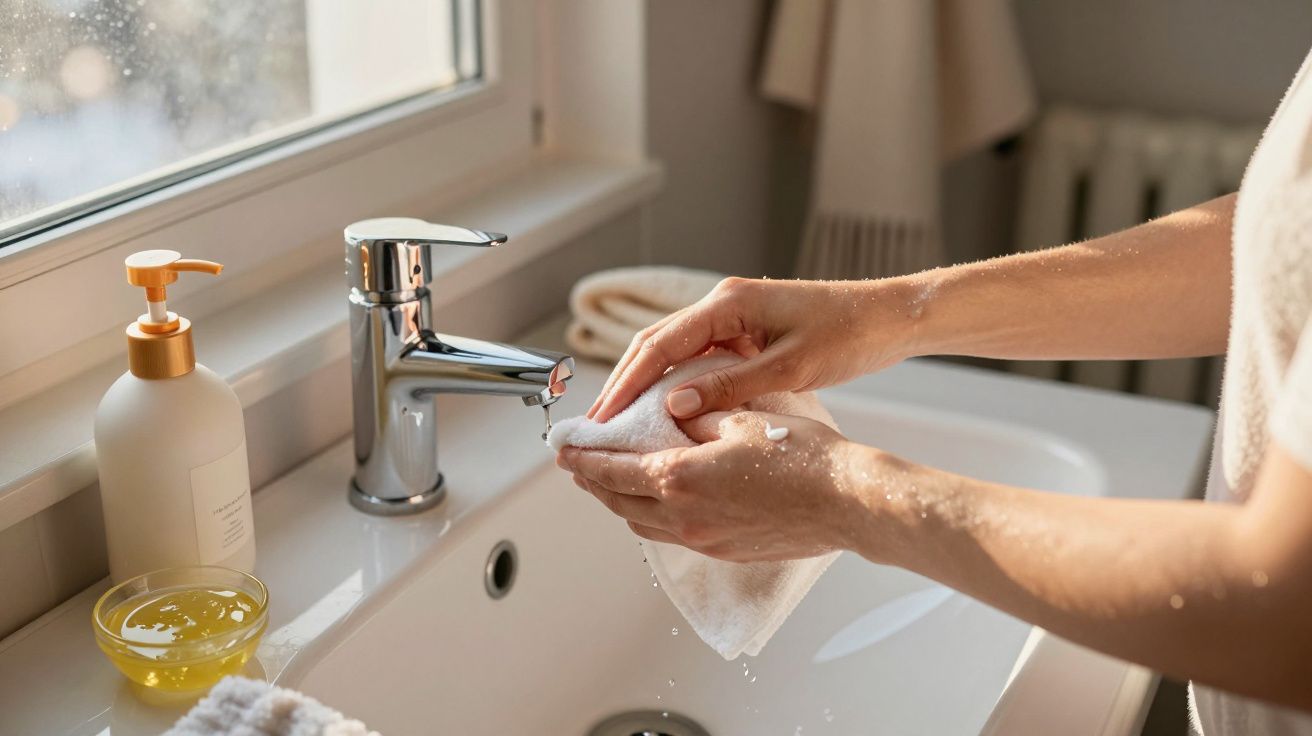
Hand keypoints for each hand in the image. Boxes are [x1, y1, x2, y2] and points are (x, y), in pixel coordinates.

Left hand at [556, 411, 879, 561]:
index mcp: (680, 478)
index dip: (583, 458)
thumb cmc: (803, 457)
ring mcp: (704, 539)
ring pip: (642, 523)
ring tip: (611, 482)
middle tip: (577, 464)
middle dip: (593, 481)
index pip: (611, 469)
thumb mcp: (742, 418)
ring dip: (620, 502)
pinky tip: (660, 501)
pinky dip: (652, 516)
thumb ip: (698, 418)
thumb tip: (675, 414)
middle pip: (618, 501)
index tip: (562, 449)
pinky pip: (672, 535)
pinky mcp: (725, 550)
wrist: (846, 502)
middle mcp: (684, 516)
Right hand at [588, 277, 917, 421]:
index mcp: (728, 303)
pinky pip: (697, 357)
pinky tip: (665, 413)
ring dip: (645, 385)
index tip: (602, 419)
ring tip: (620, 425)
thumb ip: (729, 386)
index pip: (658, 345)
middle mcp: (723, 303)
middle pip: (654, 344)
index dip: (625, 384)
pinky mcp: (745, 331)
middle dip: (624, 385)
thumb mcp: (789, 369)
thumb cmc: (849, 337)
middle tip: (597, 427)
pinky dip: (674, 383)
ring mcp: (733, 316)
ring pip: (672, 351)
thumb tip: (672, 408)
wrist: (890, 319)